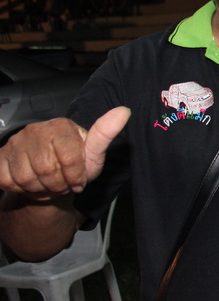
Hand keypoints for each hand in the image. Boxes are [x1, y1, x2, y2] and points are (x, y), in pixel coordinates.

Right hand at [0, 107, 130, 197]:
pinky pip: (8, 181)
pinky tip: (30, 182)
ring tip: (47, 183)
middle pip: (47, 170)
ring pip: (26, 179)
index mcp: (61, 126)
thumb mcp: (94, 154)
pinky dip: (21, 189)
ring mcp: (14, 143)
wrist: (50, 178)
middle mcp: (35, 130)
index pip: (70, 159)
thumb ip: (105, 134)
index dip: (76, 177)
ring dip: (40, 189)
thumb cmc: (74, 165)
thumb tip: (124, 111)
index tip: (79, 180)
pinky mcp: (0, 157)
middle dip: (58, 185)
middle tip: (62, 183)